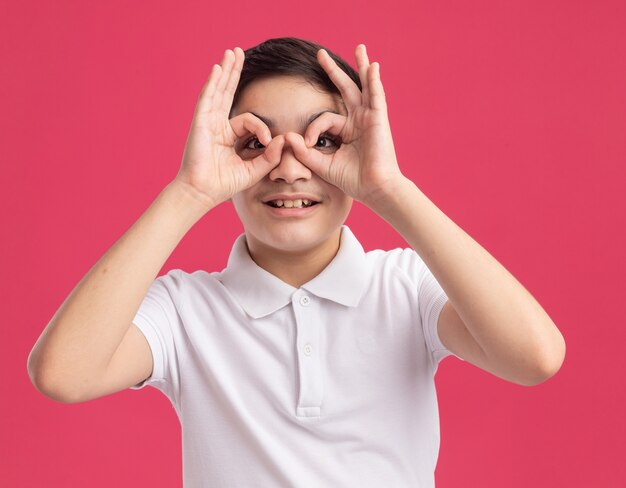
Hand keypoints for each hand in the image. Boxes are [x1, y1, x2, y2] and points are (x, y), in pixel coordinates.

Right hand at [174, 48, 284, 208]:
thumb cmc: (224, 184)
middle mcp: (216, 125)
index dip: (262, 129)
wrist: (203, 192)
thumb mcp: (254, 170)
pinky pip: (208, 98)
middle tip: (239, 54)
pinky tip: (219, 68)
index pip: (249, 121)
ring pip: (218, 91)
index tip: (269, 141)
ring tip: (231, 52)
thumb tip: (285, 140)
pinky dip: (213, 83)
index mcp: (227, 136)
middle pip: (228, 93)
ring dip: (226, 71)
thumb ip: (270, 156)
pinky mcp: (200, 122)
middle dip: (236, 73)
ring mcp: (207, 122)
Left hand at [284, 44, 404, 205]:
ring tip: (359, 47)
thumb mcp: (322, 164)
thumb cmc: (352, 179)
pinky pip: (376, 96)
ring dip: (361, 66)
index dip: (312, 129)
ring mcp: (370, 118)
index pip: (324, 119)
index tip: (306, 143)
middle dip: (332, 72)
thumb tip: (287, 136)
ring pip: (363, 87)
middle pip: (345, 90)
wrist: (373, 188)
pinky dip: (374, 80)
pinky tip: (373, 66)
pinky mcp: (378, 119)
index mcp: (347, 131)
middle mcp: (359, 120)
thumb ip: (304, 152)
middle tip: (319, 54)